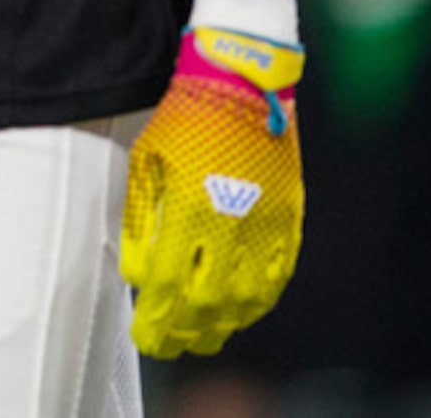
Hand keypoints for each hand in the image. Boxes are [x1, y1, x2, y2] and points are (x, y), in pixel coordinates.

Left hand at [121, 25, 305, 357]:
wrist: (241, 84)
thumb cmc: (182, 119)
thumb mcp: (146, 163)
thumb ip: (142, 221)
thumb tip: (139, 275)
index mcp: (189, 208)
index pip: (170, 284)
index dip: (157, 318)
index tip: (144, 337)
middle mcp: (232, 224)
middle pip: (208, 302)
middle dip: (184, 332)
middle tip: (165, 347)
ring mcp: (267, 225)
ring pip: (248, 298)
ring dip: (222, 325)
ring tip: (199, 340)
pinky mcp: (291, 219)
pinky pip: (279, 276)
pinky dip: (259, 303)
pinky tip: (241, 314)